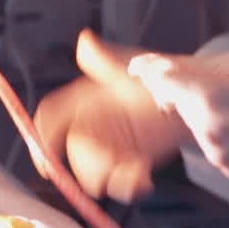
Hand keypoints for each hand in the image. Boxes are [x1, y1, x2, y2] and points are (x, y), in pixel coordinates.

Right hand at [34, 29, 188, 202]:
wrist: (188, 91)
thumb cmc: (154, 72)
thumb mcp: (128, 65)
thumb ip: (105, 59)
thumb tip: (85, 41)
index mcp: (83, 98)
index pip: (50, 118)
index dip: (40, 140)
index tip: (46, 166)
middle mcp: (91, 122)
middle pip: (73, 152)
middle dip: (89, 166)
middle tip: (115, 166)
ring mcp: (109, 143)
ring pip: (95, 172)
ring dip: (112, 180)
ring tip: (138, 172)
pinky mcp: (128, 159)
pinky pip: (119, 182)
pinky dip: (129, 186)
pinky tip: (145, 177)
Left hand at [128, 46, 228, 177]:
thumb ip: (190, 66)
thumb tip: (151, 66)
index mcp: (206, 96)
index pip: (158, 81)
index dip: (148, 70)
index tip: (138, 66)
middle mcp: (206, 129)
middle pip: (175, 102)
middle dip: (182, 91)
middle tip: (216, 84)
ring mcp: (217, 154)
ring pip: (191, 123)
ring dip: (201, 112)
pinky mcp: (228, 169)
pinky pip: (211, 144)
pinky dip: (219, 133)